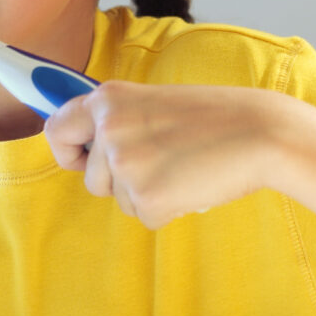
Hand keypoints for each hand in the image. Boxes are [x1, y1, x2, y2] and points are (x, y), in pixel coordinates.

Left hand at [44, 81, 284, 228]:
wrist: (259, 132)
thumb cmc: (214, 117)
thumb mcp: (154, 102)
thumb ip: (119, 120)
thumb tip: (88, 148)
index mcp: (108, 99)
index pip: (56, 129)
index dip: (68, 150)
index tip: (83, 159)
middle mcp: (109, 129)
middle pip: (91, 178)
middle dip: (121, 181)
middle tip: (163, 162)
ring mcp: (126, 164)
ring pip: (119, 199)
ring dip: (147, 193)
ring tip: (182, 166)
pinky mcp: (147, 197)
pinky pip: (146, 216)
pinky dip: (168, 209)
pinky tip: (191, 183)